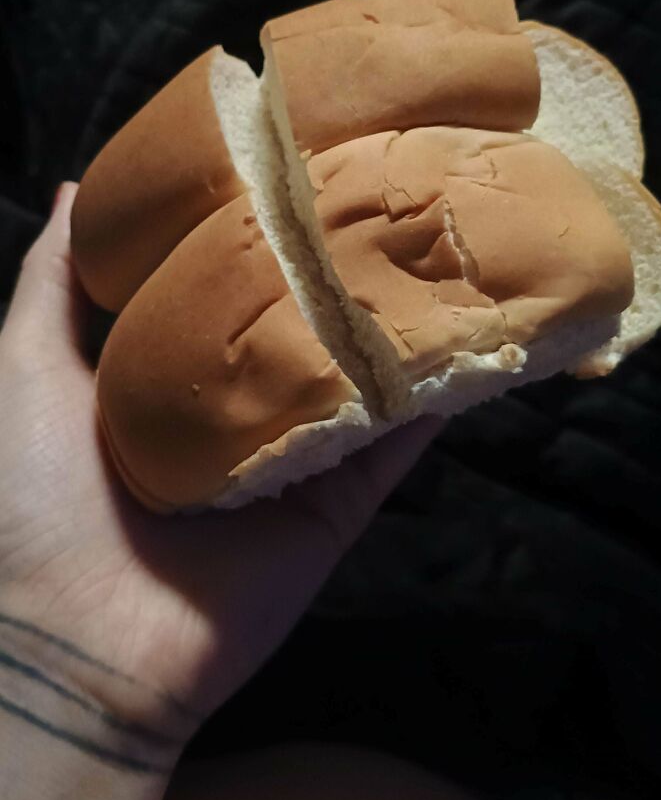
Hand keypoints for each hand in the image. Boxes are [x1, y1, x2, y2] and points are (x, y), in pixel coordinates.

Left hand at [0, 183, 439, 749]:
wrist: (72, 644)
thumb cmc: (32, 497)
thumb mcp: (25, 370)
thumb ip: (53, 285)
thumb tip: (82, 190)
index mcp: (168, 372)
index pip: (229, 281)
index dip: (262, 223)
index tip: (299, 154)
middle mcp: (238, 406)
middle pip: (303, 324)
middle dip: (341, 264)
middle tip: (391, 182)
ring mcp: (293, 456)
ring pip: (359, 375)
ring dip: (401, 320)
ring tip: (446, 242)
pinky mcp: (335, 505)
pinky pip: (392, 444)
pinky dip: (433, 398)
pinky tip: (475, 336)